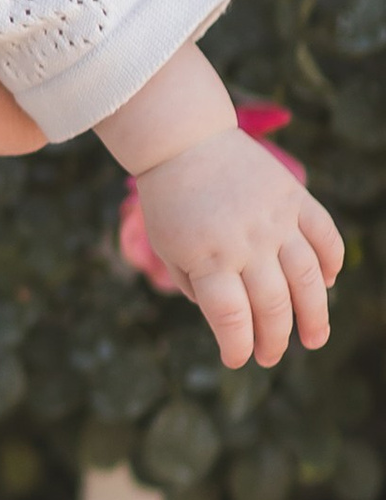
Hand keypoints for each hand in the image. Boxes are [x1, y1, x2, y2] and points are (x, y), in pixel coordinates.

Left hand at [124, 128, 340, 366]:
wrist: (184, 139)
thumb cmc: (170, 200)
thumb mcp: (168, 248)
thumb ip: (196, 286)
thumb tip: (231, 316)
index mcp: (208, 258)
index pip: (232, 318)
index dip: (237, 347)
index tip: (238, 360)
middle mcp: (246, 242)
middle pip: (272, 305)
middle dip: (274, 340)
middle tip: (271, 356)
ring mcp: (275, 220)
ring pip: (307, 278)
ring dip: (315, 314)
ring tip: (314, 338)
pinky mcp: (295, 198)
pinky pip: (325, 235)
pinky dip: (331, 262)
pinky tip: (326, 282)